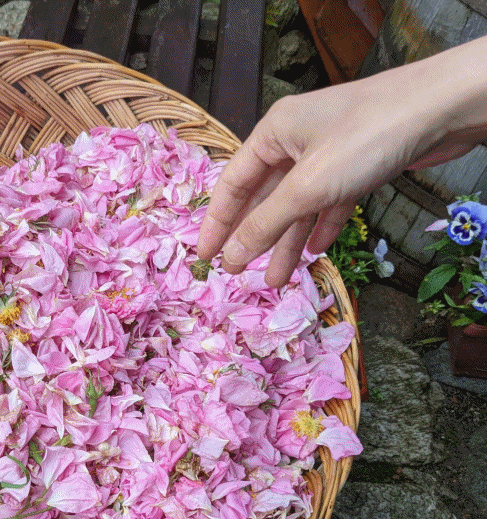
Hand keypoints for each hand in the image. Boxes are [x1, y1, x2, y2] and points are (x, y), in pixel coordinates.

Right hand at [196, 36, 486, 286]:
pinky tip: (315, 251)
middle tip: (239, 274)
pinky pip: (329, 202)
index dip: (216, 223)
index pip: (232, 184)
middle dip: (254, 237)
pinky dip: (321, 226)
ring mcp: (329, 153)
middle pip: (264, 197)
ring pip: (298, 205)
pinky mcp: (359, 164)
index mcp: (274, 133)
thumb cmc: (367, 138)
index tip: (204, 257)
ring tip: (277, 279)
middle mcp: (297, 140)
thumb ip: (264, 224)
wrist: (442, 109)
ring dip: (287, 241)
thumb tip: (229, 258)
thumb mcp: (307, 187)